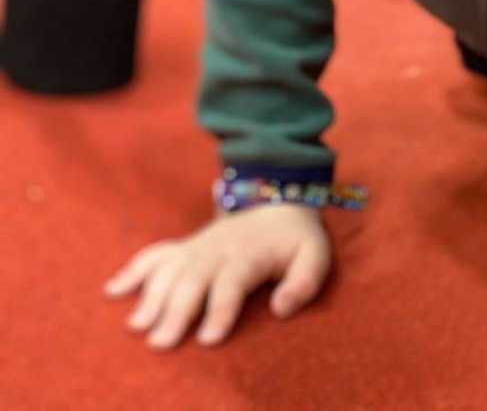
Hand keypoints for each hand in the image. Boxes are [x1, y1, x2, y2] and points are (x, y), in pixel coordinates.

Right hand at [103, 203, 331, 348]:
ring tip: (136, 327)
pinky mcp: (185, 247)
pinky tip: (111, 291)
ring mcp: (198, 246)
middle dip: (177, 310)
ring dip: (151, 295)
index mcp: (250, 253)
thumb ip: (305, 281)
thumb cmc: (297, 240)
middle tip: (161, 343)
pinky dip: (133, 270)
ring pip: (170, 269)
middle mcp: (218, 249)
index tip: (208, 340)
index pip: (233, 282)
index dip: (221, 310)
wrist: (280, 202)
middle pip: (194, 278)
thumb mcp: (316, 255)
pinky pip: (156, 254)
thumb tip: (281, 308)